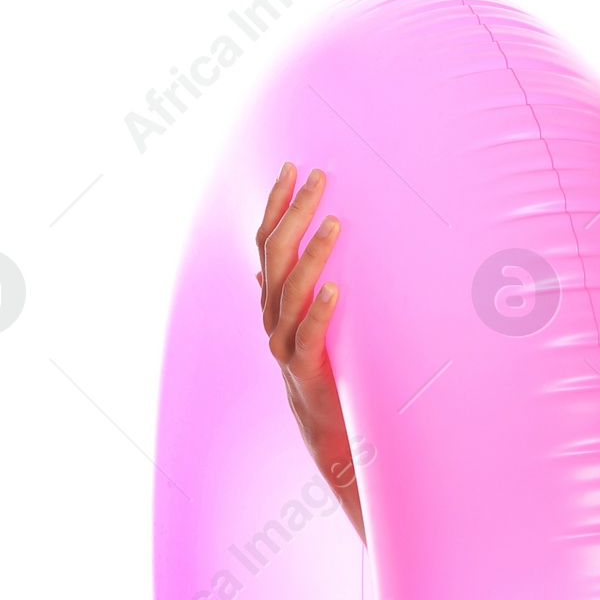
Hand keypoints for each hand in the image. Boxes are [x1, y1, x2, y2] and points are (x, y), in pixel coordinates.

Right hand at [256, 163, 365, 541]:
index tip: (292, 167)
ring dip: (312, 254)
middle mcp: (271, 317)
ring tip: (334, 223)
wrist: (326, 432)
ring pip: (290, 290)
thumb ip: (289, 293)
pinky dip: (320, 310)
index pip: (267, 240)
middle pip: (276, 255)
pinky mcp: (305, 370)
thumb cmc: (324, 369)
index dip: (275, 203)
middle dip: (294, 213)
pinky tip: (336, 288)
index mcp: (271, 300)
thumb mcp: (306, 325)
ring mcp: (284, 344)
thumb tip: (263, 260)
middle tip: (318, 178)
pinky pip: (309, 336)